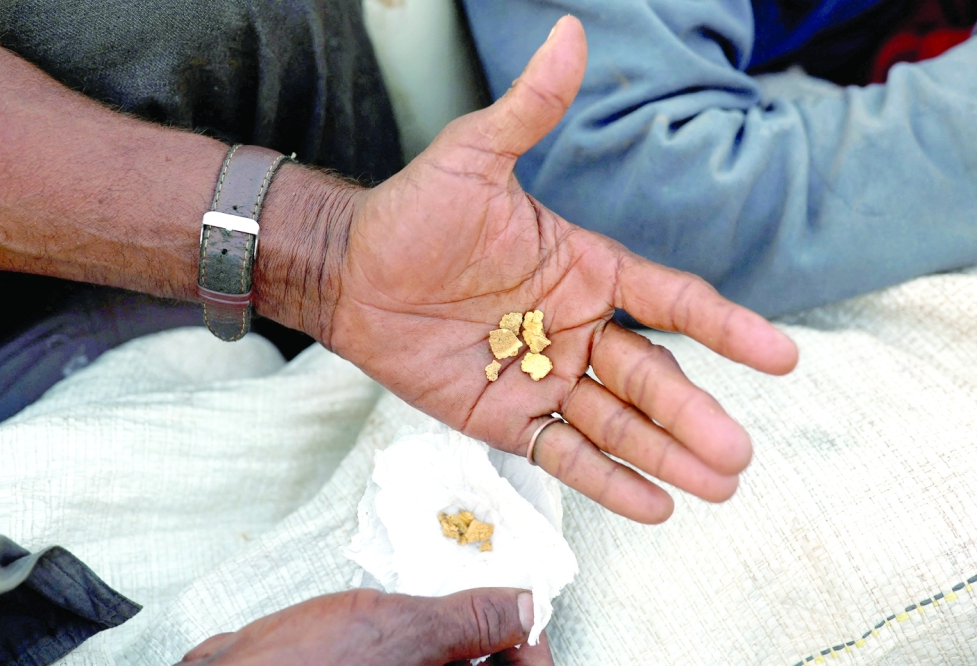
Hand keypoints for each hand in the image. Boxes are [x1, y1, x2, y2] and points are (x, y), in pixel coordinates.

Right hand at [175, 588, 550, 665]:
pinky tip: (394, 614)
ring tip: (440, 597)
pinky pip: (405, 661)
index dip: (530, 648)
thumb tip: (525, 607)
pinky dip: (410, 639)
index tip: (523, 615)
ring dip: (449, 634)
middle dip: (490, 634)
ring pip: (444, 664)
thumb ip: (471, 621)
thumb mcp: (402, 631)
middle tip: (486, 594)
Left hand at [315, 16, 798, 522]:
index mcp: (586, 269)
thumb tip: (570, 32)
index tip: (779, 358)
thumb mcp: (473, 156)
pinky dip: (607, 481)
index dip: (726, 329)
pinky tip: (654, 505)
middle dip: (694, 414)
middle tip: (739, 453)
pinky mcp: (507, 417)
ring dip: (666, 454)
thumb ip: (529, 110)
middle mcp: (577, 328)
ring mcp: (545, 377)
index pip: (672, 301)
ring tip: (718, 484)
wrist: (352, 271)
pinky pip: (563, 454)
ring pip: (617, 424)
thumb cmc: (414, 211)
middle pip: (651, 377)